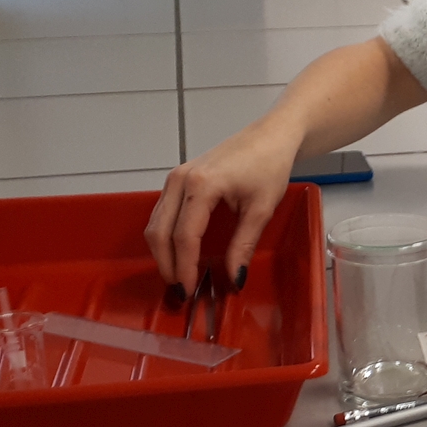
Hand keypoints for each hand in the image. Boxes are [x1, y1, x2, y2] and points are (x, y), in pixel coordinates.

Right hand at [145, 116, 302, 295]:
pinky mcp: (177, 179)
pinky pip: (161, 213)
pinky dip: (165, 237)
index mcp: (201, 185)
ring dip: (163, 253)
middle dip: (167, 265)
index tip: (189, 291)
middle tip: (181, 291)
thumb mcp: (261, 208)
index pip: (184, 236)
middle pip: (160, 232)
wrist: (270, 136)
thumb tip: (233, 278)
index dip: (185, 268)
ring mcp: (175, 177)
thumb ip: (243, 245)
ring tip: (179, 277)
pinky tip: (178, 254)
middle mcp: (180, 179)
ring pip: (155, 224)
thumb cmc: (269, 164)